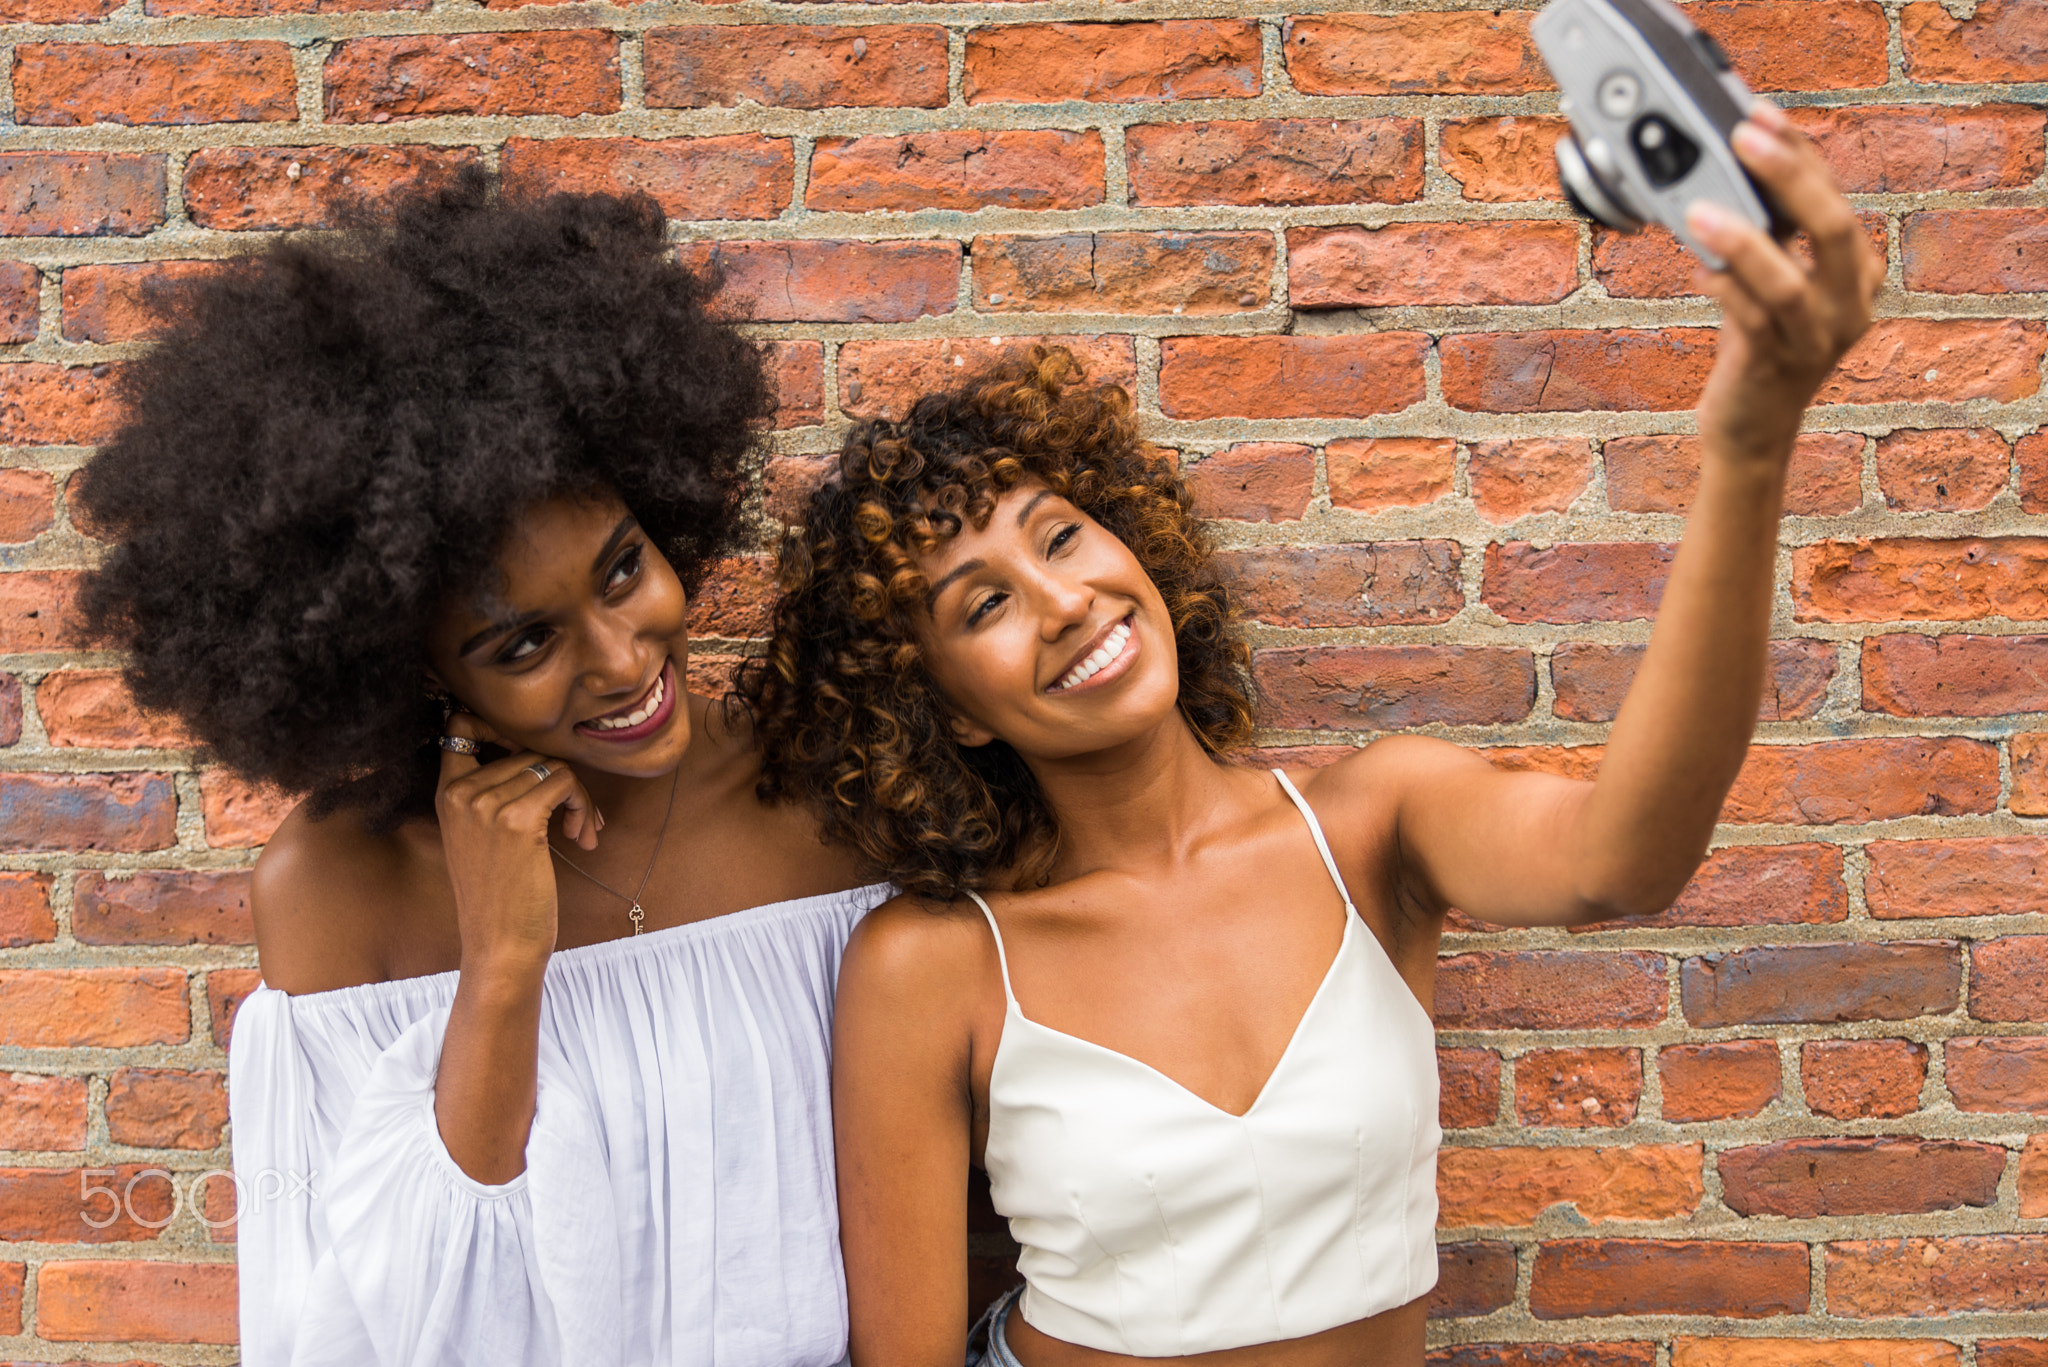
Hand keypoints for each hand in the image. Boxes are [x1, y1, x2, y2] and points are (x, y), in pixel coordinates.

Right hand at [434, 711, 600, 975]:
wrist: (500, 946)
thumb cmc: (500, 897)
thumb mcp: (480, 838)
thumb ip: (492, 796)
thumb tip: (538, 758)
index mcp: (446, 794)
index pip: (460, 727)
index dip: (501, 729)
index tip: (535, 760)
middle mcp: (461, 793)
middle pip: (527, 751)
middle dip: (561, 781)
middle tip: (576, 820)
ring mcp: (487, 805)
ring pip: (552, 766)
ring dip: (578, 798)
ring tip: (581, 833)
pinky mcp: (519, 820)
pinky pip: (566, 782)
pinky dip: (583, 806)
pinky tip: (582, 838)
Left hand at [1687, 102, 1881, 460]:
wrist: (1750, 432)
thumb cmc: (1756, 349)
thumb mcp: (1771, 284)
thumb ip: (1768, 239)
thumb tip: (1727, 174)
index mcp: (1858, 274)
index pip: (1836, 197)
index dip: (1800, 153)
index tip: (1761, 117)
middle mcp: (1851, 304)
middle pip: (1835, 228)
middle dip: (1789, 176)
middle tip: (1744, 137)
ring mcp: (1818, 339)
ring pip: (1792, 281)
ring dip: (1745, 240)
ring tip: (1699, 209)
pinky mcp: (1775, 367)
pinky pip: (1753, 319)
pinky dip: (1724, 285)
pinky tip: (1697, 264)